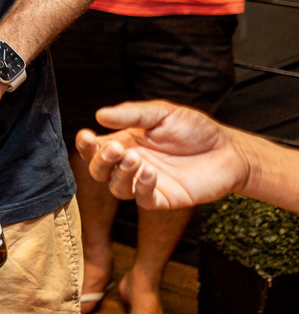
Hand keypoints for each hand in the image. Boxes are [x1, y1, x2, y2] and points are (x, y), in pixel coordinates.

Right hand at [74, 100, 250, 209]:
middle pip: (99, 171)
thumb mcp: (162, 113)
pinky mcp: (164, 199)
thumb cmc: (195, 129)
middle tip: (115, 149)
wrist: (228, 150)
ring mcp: (146, 183)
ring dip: (120, 174)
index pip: (95, 148)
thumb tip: (99, 115)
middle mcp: (131, 164)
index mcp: (126, 142)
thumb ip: (131, 114)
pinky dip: (142, 187)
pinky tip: (150, 173)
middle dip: (100, 161)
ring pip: (117, 188)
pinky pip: (144, 200)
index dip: (85, 145)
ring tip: (135, 159)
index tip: (86, 136)